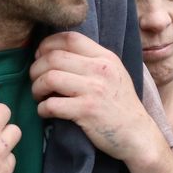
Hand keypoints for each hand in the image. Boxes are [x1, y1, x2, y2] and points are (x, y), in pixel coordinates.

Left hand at [30, 32, 168, 170]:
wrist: (137, 134)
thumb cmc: (120, 104)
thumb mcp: (113, 73)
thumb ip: (91, 59)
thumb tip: (55, 51)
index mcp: (105, 57)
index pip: (70, 38)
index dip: (47, 44)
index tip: (40, 55)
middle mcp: (100, 70)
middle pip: (54, 57)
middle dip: (36, 68)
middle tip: (34, 79)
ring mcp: (94, 90)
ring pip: (50, 78)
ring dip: (37, 87)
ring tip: (38, 95)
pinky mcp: (87, 111)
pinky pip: (52, 104)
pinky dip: (42, 108)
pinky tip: (45, 111)